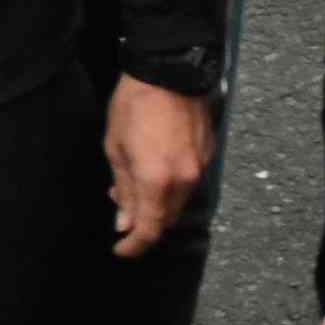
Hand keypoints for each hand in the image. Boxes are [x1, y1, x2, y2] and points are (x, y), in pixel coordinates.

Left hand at [123, 79, 219, 253]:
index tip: (121, 251)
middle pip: (166, 219)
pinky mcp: (208, 158)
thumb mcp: (116, 147)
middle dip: (143, 222)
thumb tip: (125, 222)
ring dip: (157, 204)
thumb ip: (124, 188)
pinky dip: (170, 187)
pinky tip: (152, 171)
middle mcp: (185, 181)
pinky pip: (188, 185)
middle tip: (120, 211)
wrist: (170, 73)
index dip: (135, 246)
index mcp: (158, 181)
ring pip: (178, 203)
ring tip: (131, 185)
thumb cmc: (134, 106)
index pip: (150, 229)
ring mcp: (200, 170)